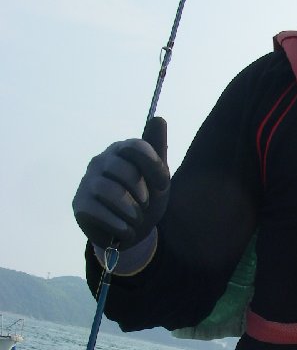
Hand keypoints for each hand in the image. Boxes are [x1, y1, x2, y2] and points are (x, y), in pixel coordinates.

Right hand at [73, 117, 169, 248]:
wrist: (132, 230)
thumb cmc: (146, 199)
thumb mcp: (159, 178)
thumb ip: (158, 151)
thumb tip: (159, 119)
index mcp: (122, 150)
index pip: (136, 147)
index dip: (153, 166)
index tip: (163, 185)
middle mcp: (102, 161)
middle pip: (121, 169)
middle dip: (140, 191)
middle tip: (145, 203)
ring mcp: (88, 182)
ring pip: (107, 190)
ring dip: (129, 209)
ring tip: (137, 219)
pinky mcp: (79, 204)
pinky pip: (95, 210)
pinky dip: (116, 223)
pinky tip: (126, 230)